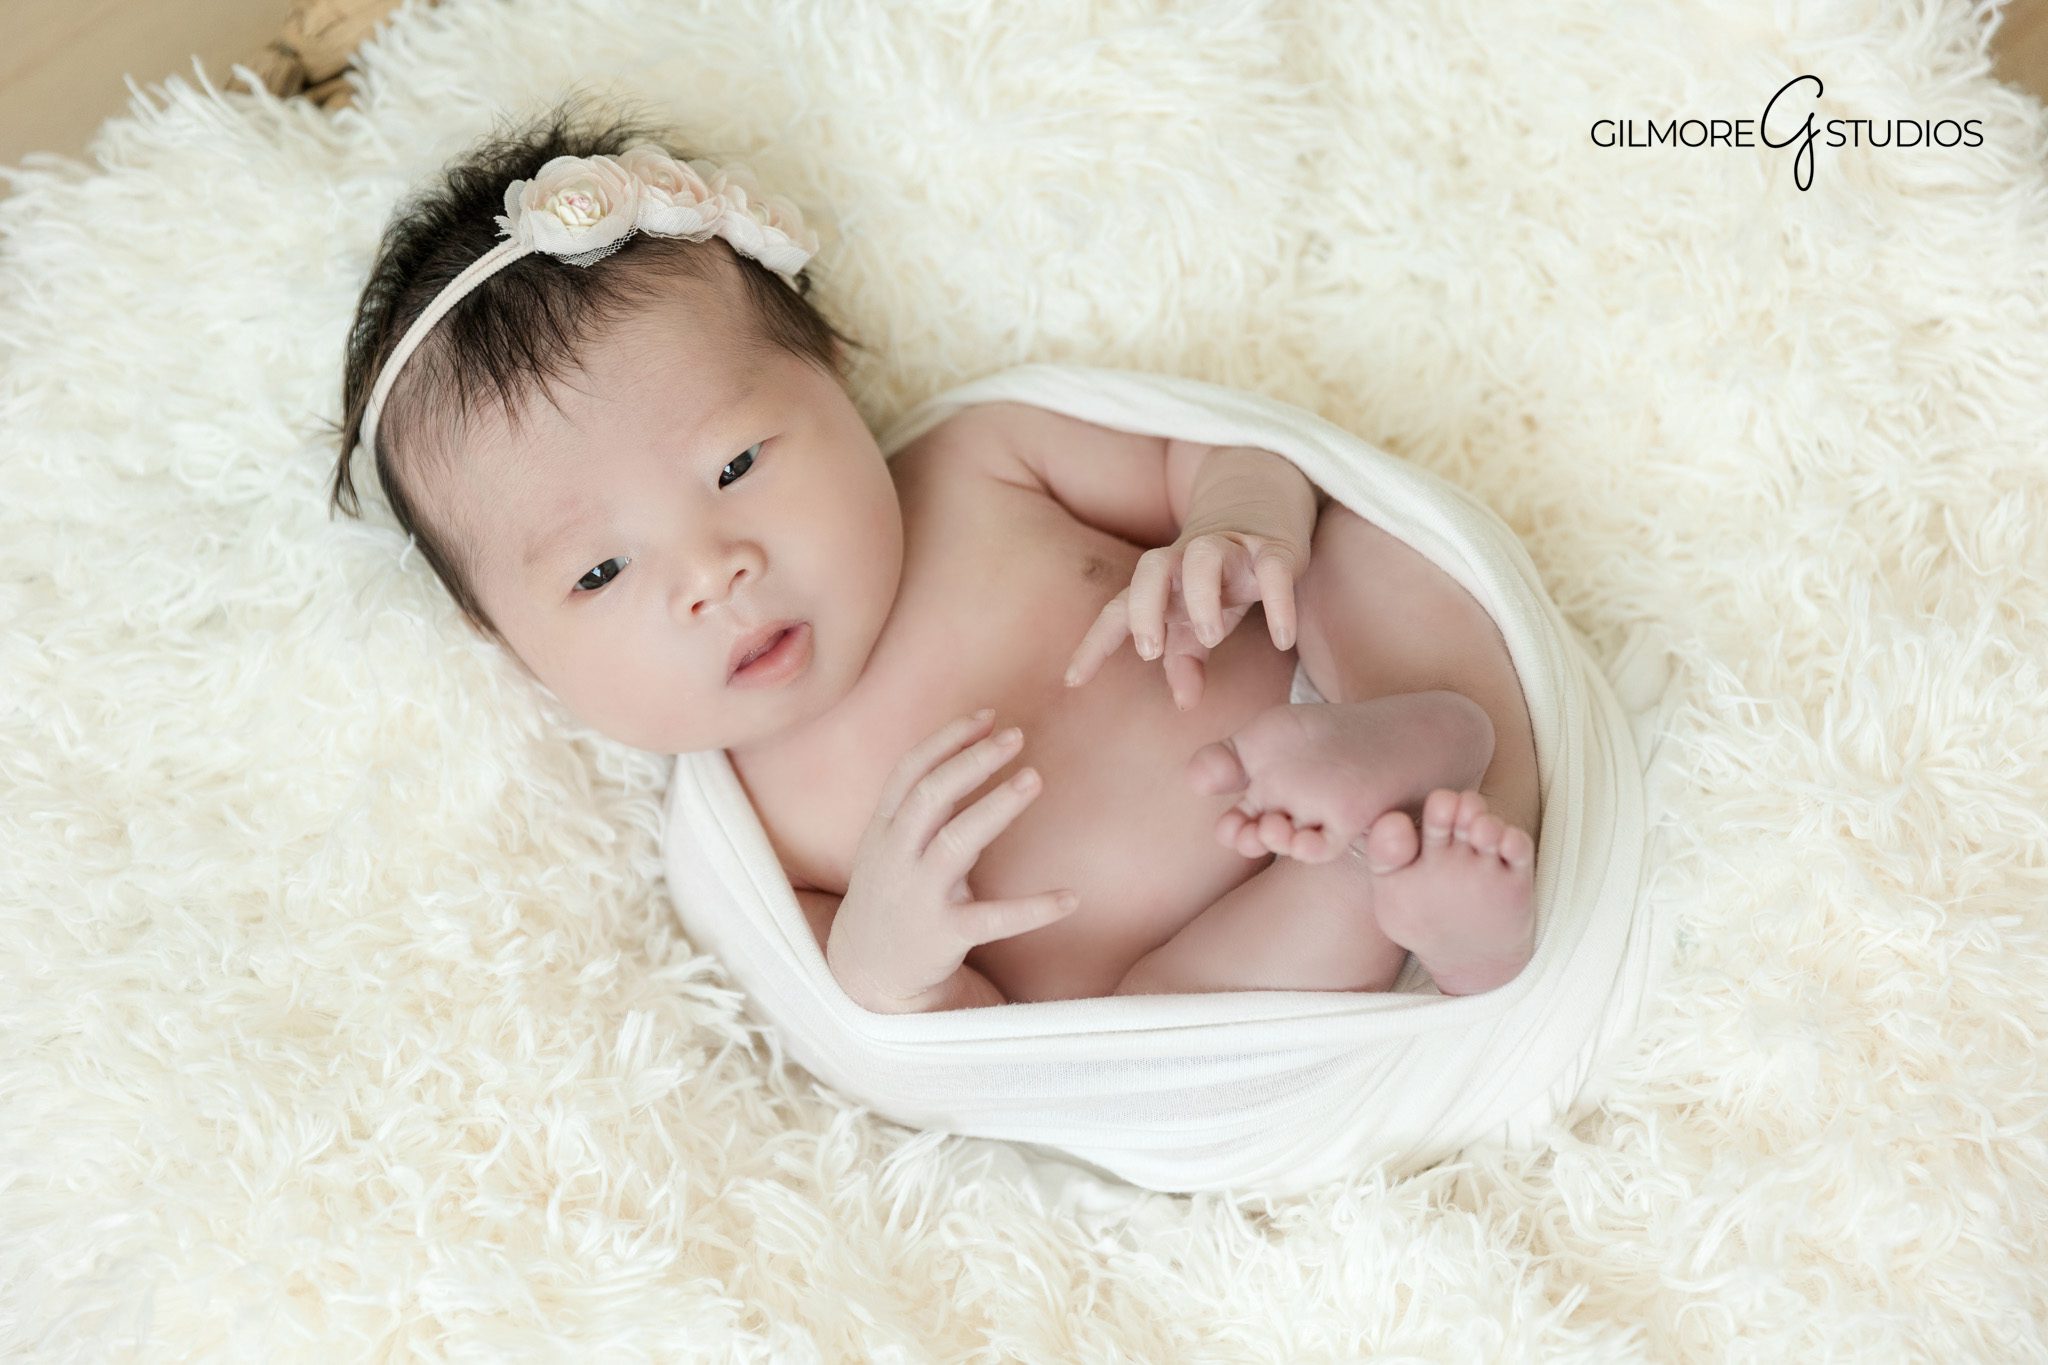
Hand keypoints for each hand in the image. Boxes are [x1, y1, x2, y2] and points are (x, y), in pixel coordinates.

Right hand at [825, 709, 1077, 1011]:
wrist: (866, 972)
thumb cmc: (891, 892)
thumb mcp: (889, 844)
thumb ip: (923, 805)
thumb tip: (972, 750)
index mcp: (883, 830)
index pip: (910, 771)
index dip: (947, 739)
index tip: (987, 716)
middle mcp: (896, 857)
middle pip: (931, 796)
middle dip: (973, 761)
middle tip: (1017, 736)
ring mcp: (918, 896)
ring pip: (957, 842)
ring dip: (996, 807)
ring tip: (1035, 778)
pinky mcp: (944, 935)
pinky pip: (994, 920)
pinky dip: (1033, 909)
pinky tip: (1071, 897)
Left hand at [1063, 511, 1309, 710]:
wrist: (1263, 509)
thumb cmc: (1219, 579)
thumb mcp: (1198, 621)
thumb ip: (1185, 660)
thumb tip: (1183, 704)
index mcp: (1160, 584)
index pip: (1117, 611)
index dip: (1094, 645)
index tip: (1072, 681)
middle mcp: (1186, 561)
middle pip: (1151, 569)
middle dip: (1144, 607)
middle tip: (1149, 650)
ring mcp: (1230, 549)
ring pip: (1205, 557)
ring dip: (1202, 595)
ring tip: (1211, 637)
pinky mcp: (1273, 549)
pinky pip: (1273, 567)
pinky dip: (1277, 601)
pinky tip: (1282, 639)